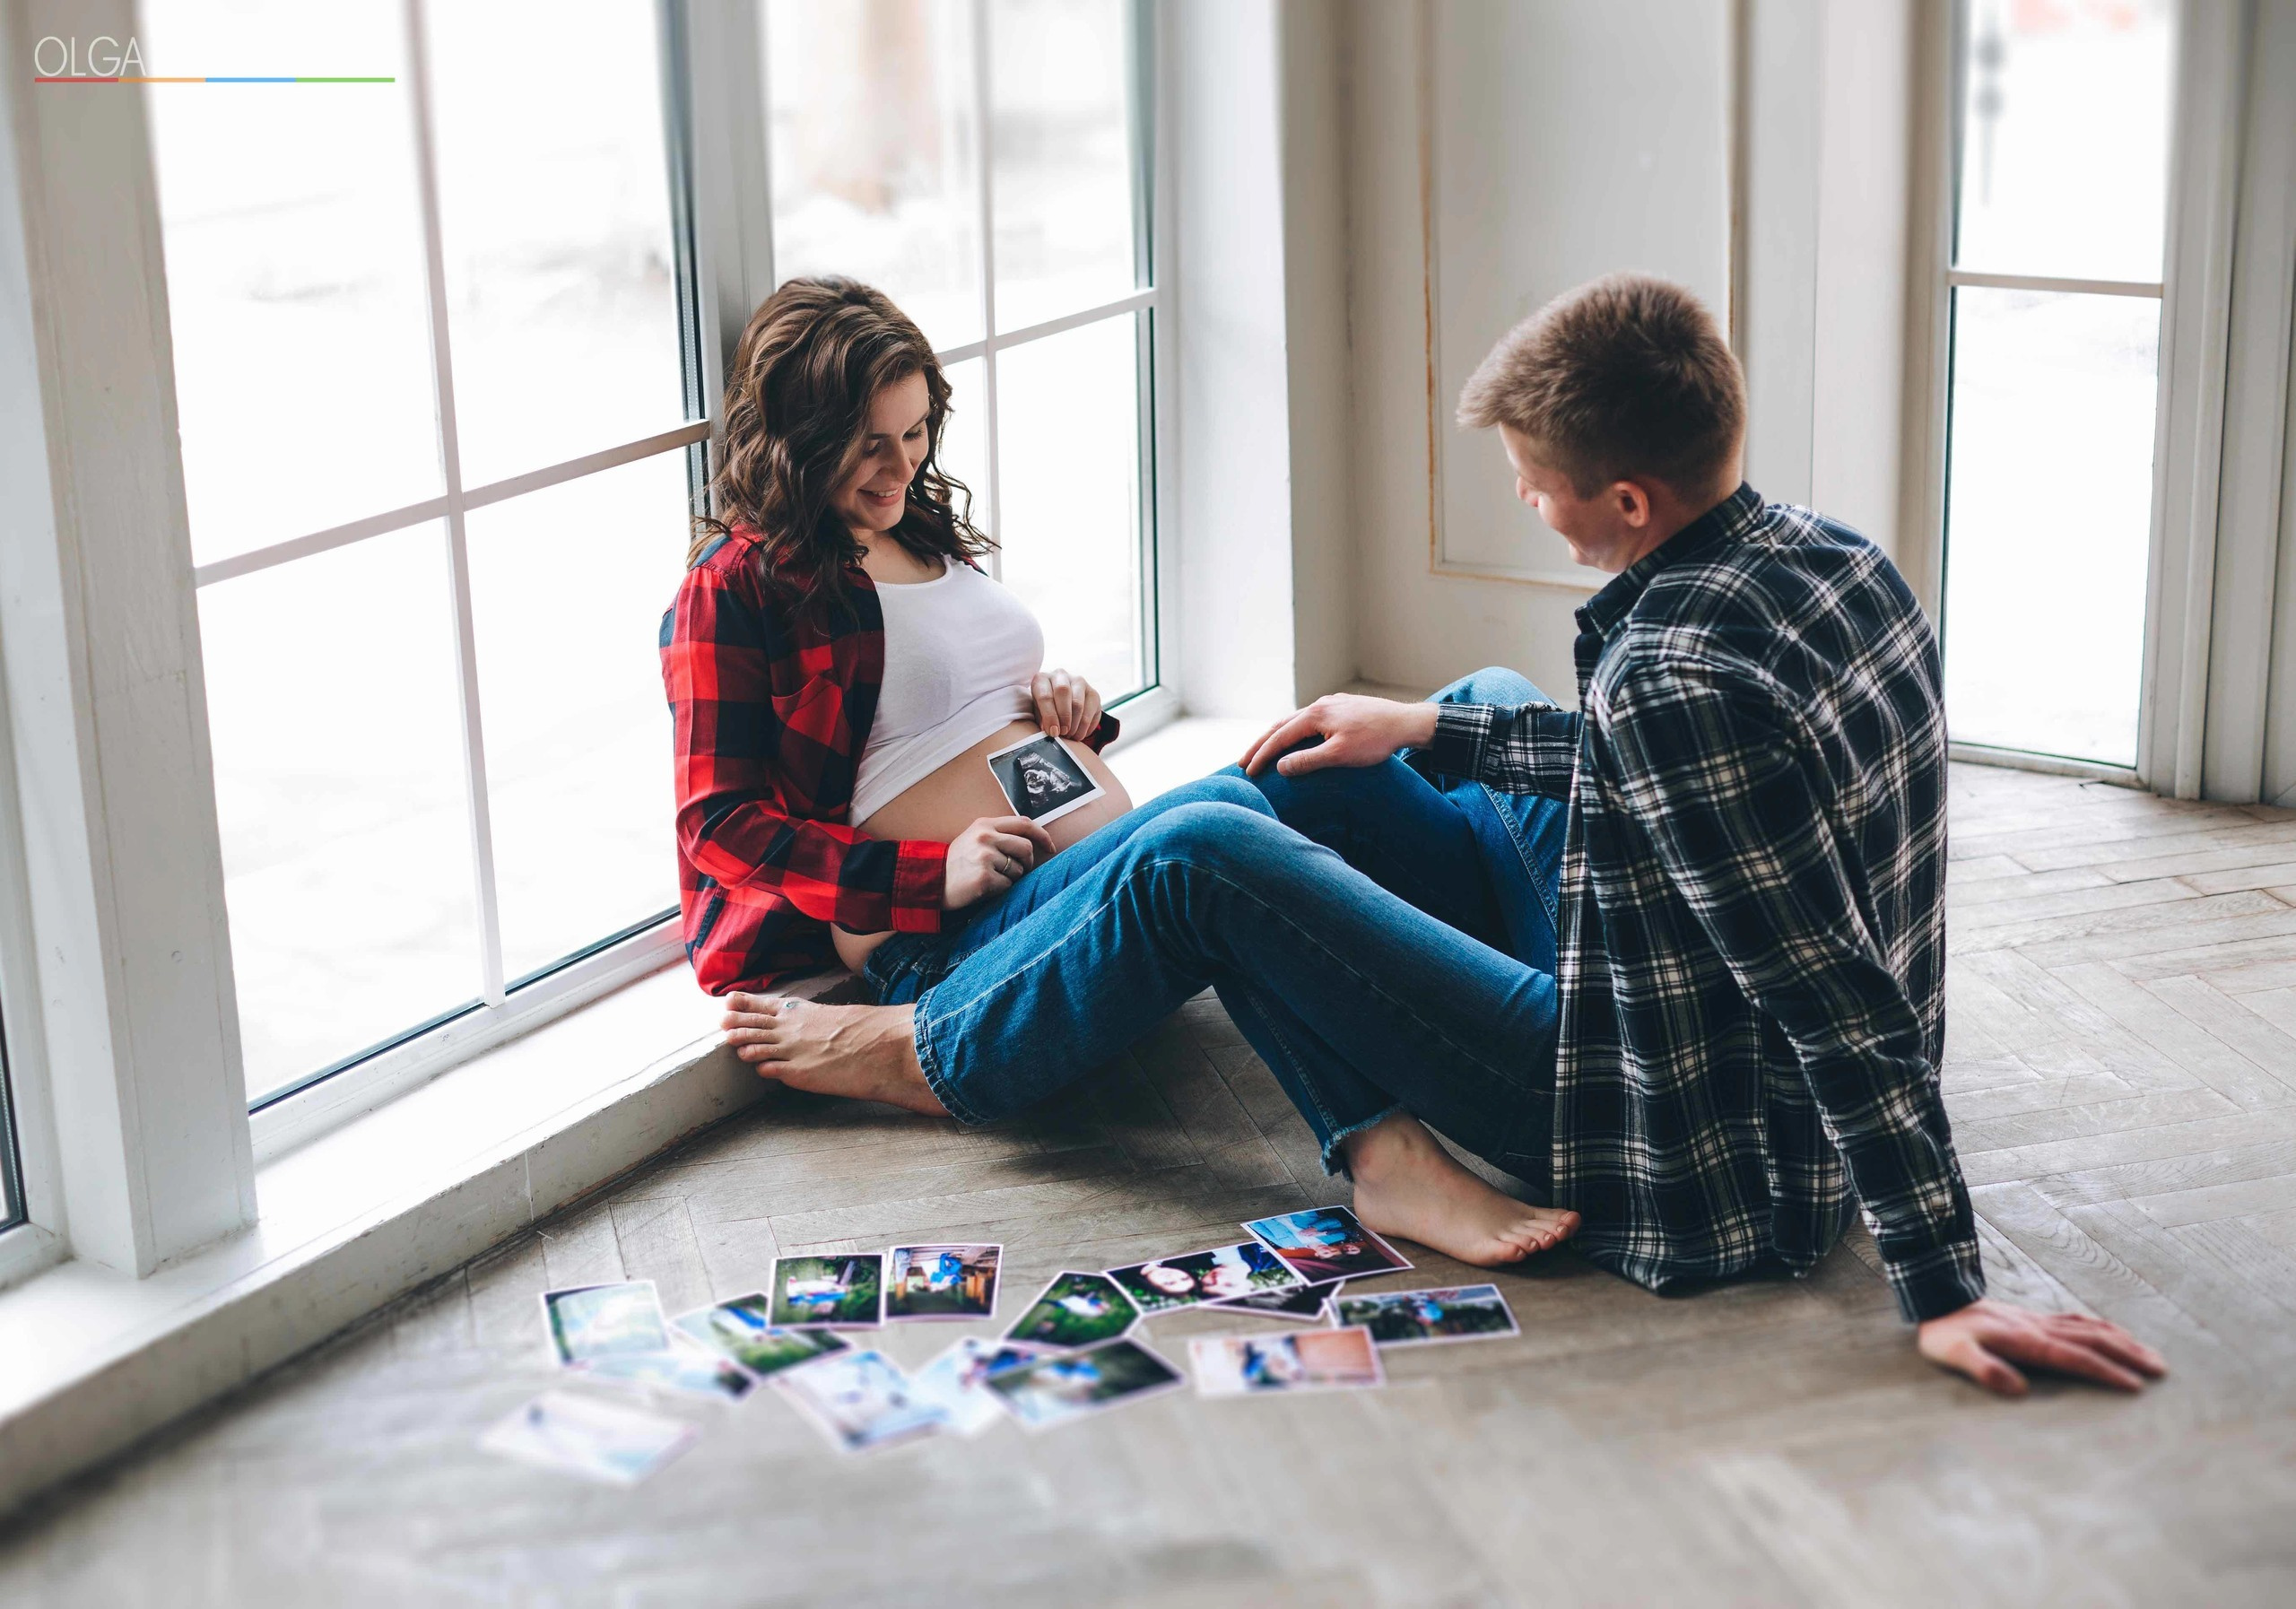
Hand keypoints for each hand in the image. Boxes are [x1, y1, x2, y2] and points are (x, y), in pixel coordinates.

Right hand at [943, 814, 1054, 908]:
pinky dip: (1001, 889)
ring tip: (992, 878)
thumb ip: (999, 835)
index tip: (1050, 847)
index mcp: (985, 824)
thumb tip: (1033, 842)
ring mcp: (985, 857)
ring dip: (1011, 878)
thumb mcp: (974, 838)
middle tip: (1019, 870)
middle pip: (1026, 848)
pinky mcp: (984, 878)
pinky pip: (1008, 885)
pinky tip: (985, 887)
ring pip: (1018, 869)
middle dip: (1028, 863)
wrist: (931, 881)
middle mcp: (985, 837)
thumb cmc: (957, 862)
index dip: (1042, 835)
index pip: (1024, 823)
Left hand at [1031, 669, 1103, 740]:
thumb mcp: (1037, 713)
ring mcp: (1079, 682)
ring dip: (1075, 724)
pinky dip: (1086, 727)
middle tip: (1063, 733)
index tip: (1053, 732)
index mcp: (1042, 679)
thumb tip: (1051, 731)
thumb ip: (1042, 720)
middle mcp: (1060, 676)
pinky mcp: (1093, 693)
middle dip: (1064, 716)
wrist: (1061, 704)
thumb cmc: (1045, 710)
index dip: (1050, 716)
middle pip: (1063, 692)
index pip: (1045, 696)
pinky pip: (1092, 712)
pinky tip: (1079, 734)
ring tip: (1070, 736)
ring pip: (1079, 703)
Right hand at [1239, 694, 1440, 777]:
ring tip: (1263, 751)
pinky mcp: (1342, 708)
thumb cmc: (1375, 741)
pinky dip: (1295, 731)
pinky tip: (1297, 738)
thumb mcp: (1339, 756)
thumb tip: (1280, 767)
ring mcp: (1331, 704)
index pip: (1279, 737)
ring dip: (1277, 736)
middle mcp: (1319, 705)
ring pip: (1295, 720)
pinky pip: (1310, 720)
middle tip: (1243, 761)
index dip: (1262, 755)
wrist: (1405, 723)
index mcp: (1315, 715)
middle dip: (1261, 744)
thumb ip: (1307, 761)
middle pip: (1281, 725)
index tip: (1248, 771)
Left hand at [1916, 1298, 2165, 1396]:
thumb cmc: (1943, 1334)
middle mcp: (2039, 1328)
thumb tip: (2017, 1389)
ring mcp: (2040, 1320)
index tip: (2135, 1386)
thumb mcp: (1952, 1354)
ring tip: (2151, 1356)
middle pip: (2094, 1340)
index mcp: (2025, 1340)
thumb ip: (1983, 1369)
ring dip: (2123, 1341)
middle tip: (2161, 1372)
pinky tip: (2114, 1335)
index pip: (2075, 1357)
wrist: (1936, 1300)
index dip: (2106, 1371)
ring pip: (2091, 1328)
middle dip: (2129, 1355)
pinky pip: (2079, 1320)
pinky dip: (2103, 1328)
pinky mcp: (2036, 1318)